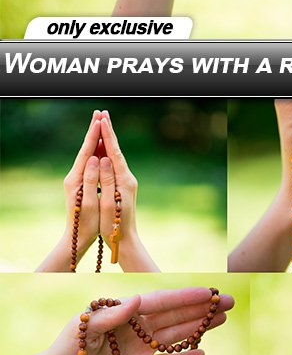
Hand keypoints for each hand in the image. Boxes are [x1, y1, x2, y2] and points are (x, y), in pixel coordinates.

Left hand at [43, 287, 232, 354]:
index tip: (207, 293)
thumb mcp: (83, 326)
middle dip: (200, 309)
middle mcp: (136, 325)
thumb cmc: (66, 346)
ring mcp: (139, 346)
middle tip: (227, 302)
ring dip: (197, 327)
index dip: (184, 297)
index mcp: (124, 310)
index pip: (159, 302)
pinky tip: (201, 352)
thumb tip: (137, 300)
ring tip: (222, 319)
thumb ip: (111, 316)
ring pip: (175, 334)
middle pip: (174, 315)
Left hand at [62, 110, 102, 258]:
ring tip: (102, 123)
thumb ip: (92, 179)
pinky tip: (102, 146)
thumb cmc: (88, 225)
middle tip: (100, 112)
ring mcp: (77, 180)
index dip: (94, 135)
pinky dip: (97, 152)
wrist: (78, 239)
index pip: (86, 152)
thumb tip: (97, 158)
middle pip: (86, 149)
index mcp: (75, 179)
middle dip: (94, 131)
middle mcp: (74, 177)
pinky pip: (91, 163)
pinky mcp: (82, 185)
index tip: (100, 119)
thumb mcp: (89, 202)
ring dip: (96, 139)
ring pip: (88, 155)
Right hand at [97, 110, 138, 251]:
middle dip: (108, 132)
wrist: (126, 241)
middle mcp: (128, 178)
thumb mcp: (109, 203)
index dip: (107, 135)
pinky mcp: (123, 188)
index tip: (101, 119)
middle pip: (116, 150)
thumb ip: (106, 180)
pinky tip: (102, 149)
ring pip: (115, 157)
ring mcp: (126, 183)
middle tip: (102, 113)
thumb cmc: (114, 226)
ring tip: (101, 125)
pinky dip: (107, 153)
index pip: (114, 152)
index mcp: (124, 180)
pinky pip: (113, 165)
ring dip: (107, 140)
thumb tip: (104, 159)